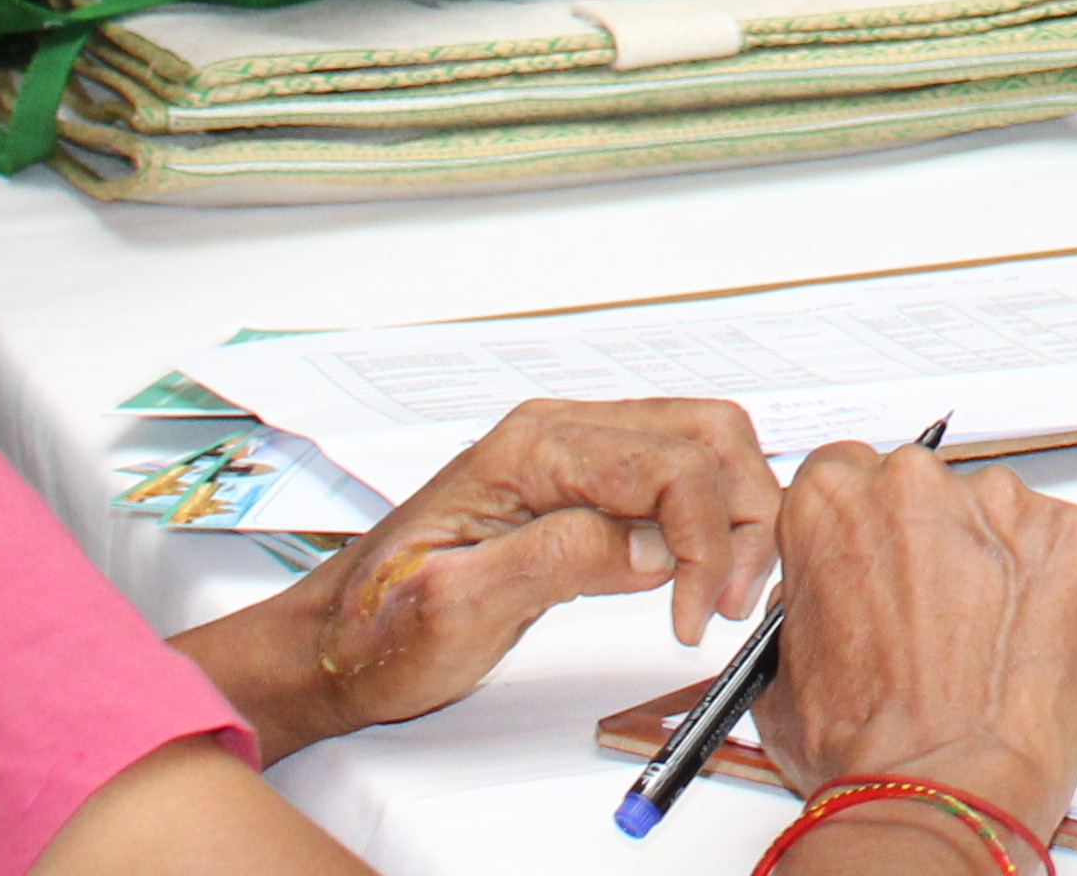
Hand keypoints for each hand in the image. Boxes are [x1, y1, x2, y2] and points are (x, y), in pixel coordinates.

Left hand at [176, 394, 773, 761]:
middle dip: (743, 514)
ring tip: (722, 593)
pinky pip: (678, 474)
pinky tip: (698, 575)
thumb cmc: (378, 633)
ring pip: (705, 443)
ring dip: (737, 512)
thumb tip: (652, 544)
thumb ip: (556, 560)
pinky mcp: (584, 485)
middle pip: (707, 433)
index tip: (697, 617)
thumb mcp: (457, 610)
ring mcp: (575, 453)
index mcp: (531, 448)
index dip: (703, 542)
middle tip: (731, 601)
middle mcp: (560, 432)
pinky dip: (712, 518)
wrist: (333, 644)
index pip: (669, 465)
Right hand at [751, 442, 1076, 834]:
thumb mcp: (783, 670)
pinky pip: (1063, 549)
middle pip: (927, 492)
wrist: (944, 790)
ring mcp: (1002, 505)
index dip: (868, 528)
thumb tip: (829, 596)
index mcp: (836, 501)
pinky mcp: (1073, 538)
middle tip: (936, 619)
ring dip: (996, 565)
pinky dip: (1053, 589)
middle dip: (933, 545)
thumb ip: (807, 602)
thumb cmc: (866, 747)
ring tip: (987, 647)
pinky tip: (1028, 648)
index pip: (849, 475)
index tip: (882, 560)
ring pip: (999, 519)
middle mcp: (917, 485)